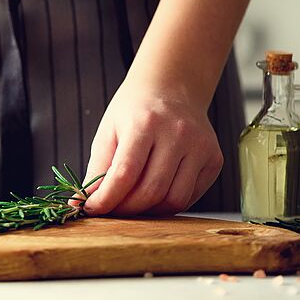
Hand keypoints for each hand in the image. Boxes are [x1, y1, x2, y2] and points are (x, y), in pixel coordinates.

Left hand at [82, 79, 222, 215]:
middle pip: (151, 191)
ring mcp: (200, 147)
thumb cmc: (136, 110)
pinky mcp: (214, 159)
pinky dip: (169, 204)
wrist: (172, 87)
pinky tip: (155, 194)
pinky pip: (190, 196)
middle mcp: (177, 133)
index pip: (125, 173)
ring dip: (149, 211)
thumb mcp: (108, 130)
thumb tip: (84, 203)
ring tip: (133, 203)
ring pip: (174, 200)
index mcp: (146, 122)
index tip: (93, 208)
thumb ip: (98, 168)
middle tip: (112, 210)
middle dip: (126, 209)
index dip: (107, 199)